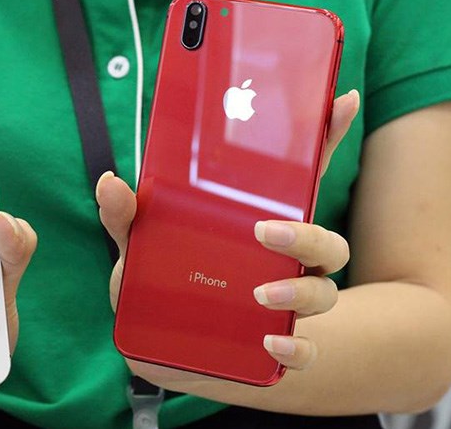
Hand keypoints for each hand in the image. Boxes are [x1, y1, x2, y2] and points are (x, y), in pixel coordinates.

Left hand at [97, 91, 359, 386]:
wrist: (168, 352)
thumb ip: (127, 217)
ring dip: (298, 289)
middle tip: (264, 231)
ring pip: (325, 291)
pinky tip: (271, 343)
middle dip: (305, 233)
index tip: (340, 98)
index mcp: (257, 225)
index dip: (324, 139)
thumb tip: (110, 182)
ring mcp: (286, 305)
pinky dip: (295, 348)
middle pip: (324, 241)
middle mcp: (282, 262)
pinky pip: (305, 351)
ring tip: (260, 292)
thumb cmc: (162, 286)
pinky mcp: (276, 347)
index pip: (298, 180)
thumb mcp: (138, 248)